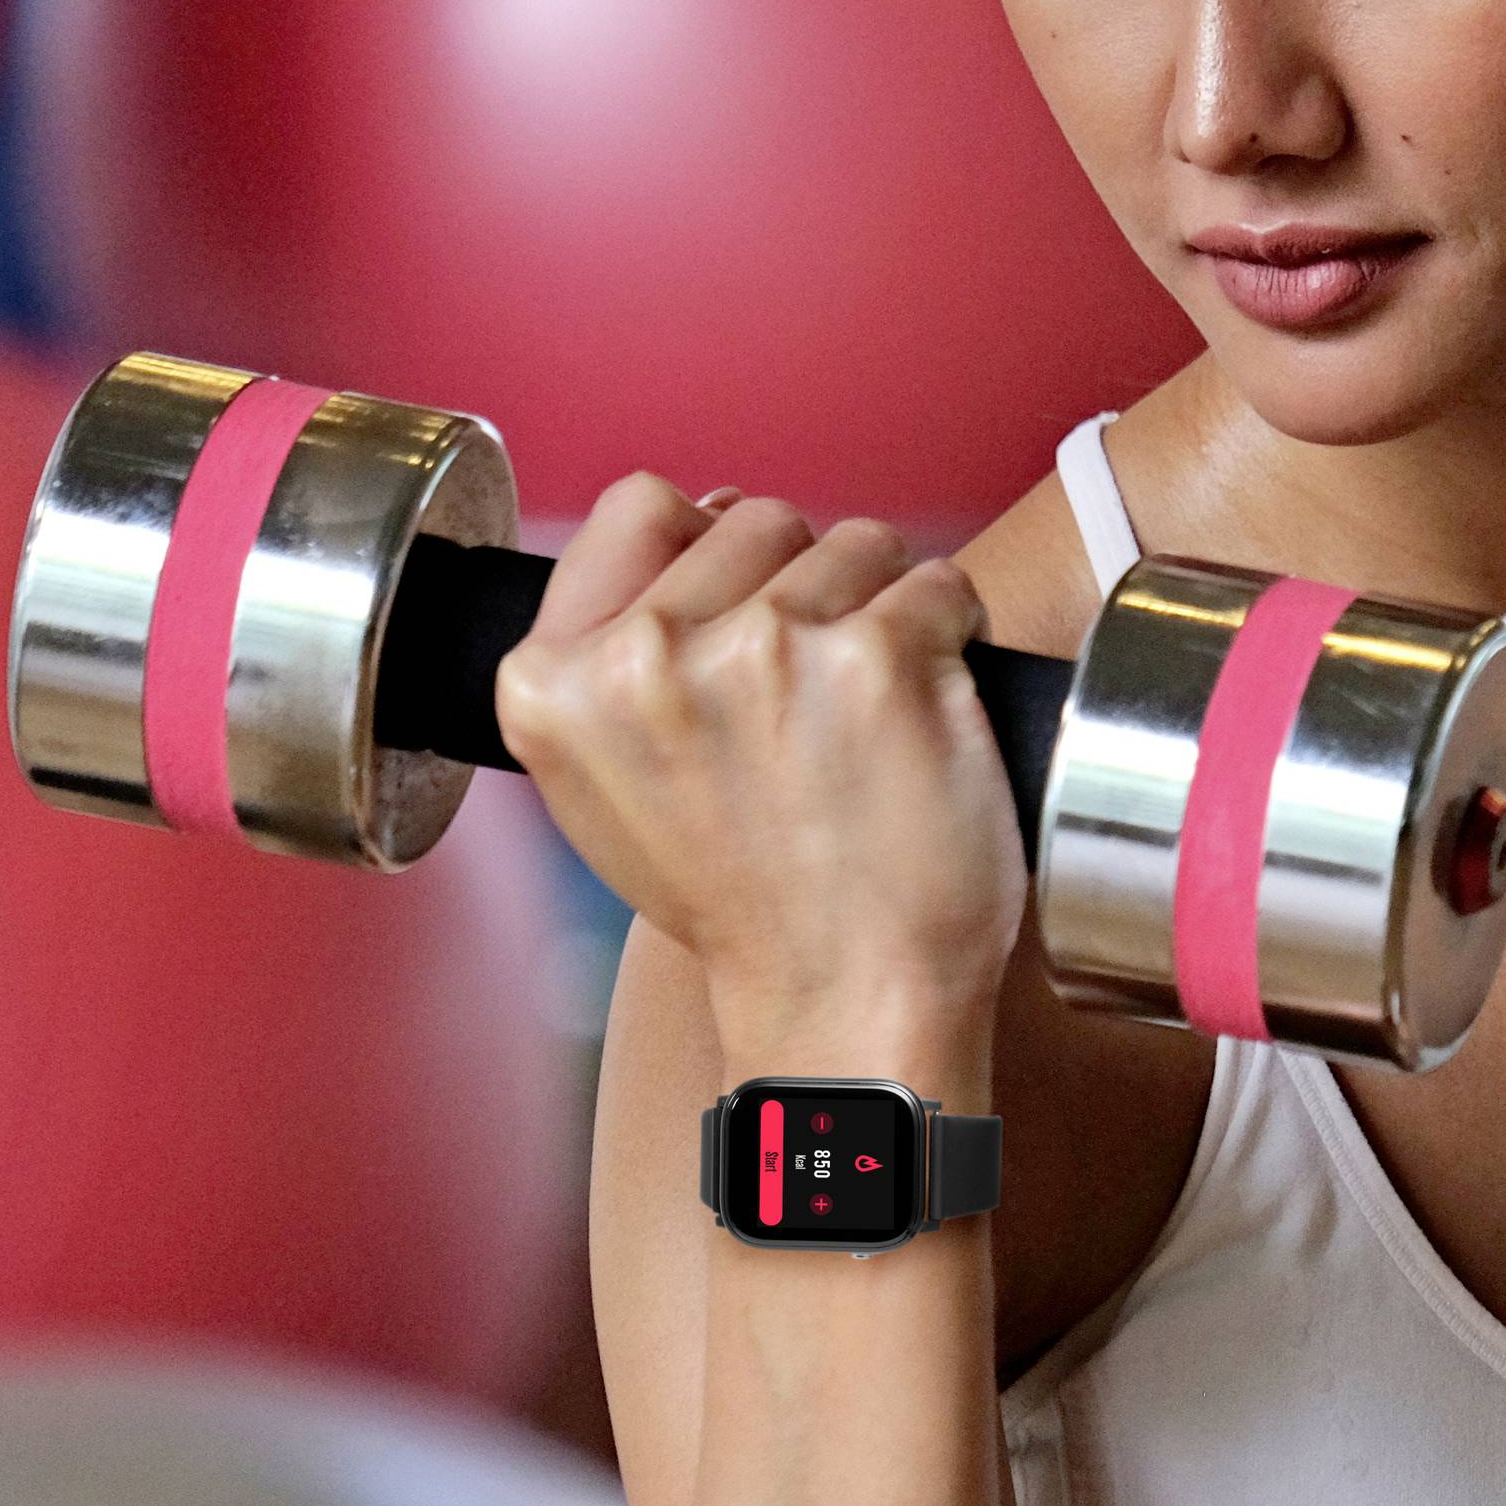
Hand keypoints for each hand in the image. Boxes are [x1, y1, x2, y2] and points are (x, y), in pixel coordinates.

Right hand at [492, 474, 1027, 1047]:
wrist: (842, 999)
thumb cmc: (744, 902)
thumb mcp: (603, 785)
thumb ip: (611, 651)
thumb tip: (691, 515)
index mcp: (554, 682)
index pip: (639, 507)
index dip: (709, 550)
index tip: (739, 618)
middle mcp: (646, 656)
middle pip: (758, 520)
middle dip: (803, 586)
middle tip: (813, 700)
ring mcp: (766, 649)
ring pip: (856, 543)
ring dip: (881, 609)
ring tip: (865, 718)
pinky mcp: (880, 658)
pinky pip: (938, 586)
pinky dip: (952, 637)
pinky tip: (924, 717)